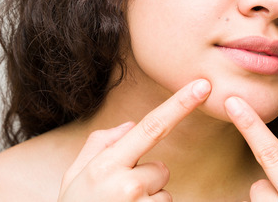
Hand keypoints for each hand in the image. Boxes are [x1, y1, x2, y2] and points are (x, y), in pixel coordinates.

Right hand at [58, 79, 211, 200]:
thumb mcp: (74, 177)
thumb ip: (100, 145)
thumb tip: (131, 125)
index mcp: (105, 164)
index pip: (151, 126)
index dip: (180, 104)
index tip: (203, 86)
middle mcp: (125, 184)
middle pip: (161, 169)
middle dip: (146, 180)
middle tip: (117, 198)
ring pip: (163, 194)